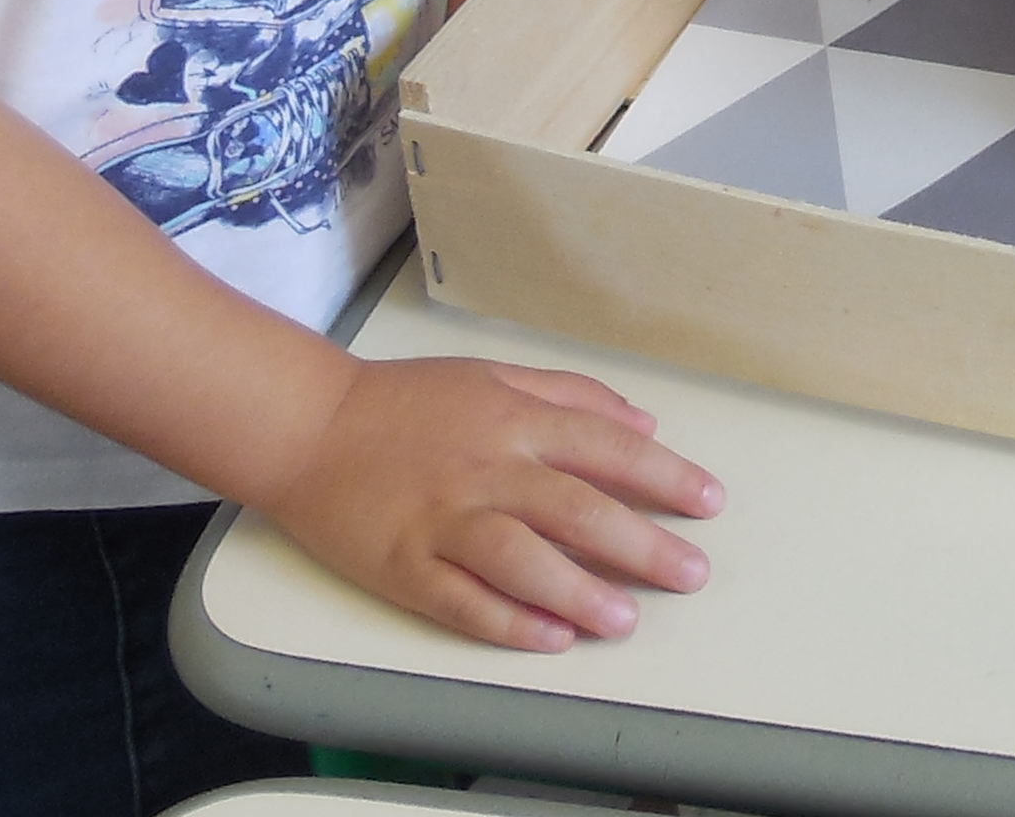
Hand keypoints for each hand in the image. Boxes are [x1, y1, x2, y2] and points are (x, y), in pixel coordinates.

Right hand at [249, 355, 722, 650]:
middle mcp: (485, 470)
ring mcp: (443, 520)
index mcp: (513, 421)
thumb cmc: (403, 402)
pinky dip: (507, 621)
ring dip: (578, 593)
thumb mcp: (493, 376)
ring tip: (624, 621)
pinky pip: (462, 599)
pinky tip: (549, 638)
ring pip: (522, 560)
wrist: (306, 426)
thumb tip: (643, 422)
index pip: (606, 449)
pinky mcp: (403, 565)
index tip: (707, 503)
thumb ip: (571, 396)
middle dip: (641, 545)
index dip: (664, 476)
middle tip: (690, 573)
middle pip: (576, 509)